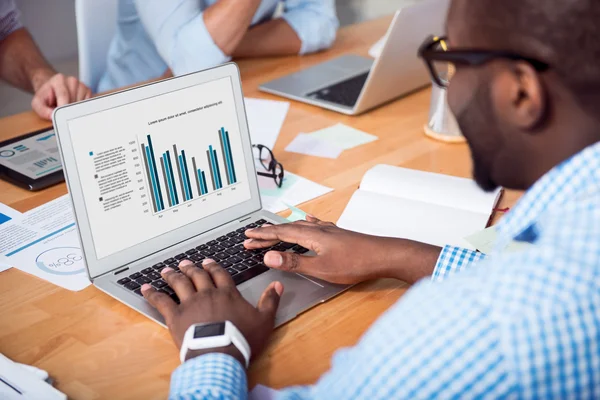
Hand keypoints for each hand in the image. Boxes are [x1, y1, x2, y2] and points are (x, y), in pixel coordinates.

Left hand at [31, 73, 91, 119]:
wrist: (52, 90)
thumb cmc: (46, 96)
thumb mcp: (38, 103)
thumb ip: (42, 110)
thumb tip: (52, 116)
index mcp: (59, 80)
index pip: (64, 96)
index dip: (63, 108)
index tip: (61, 117)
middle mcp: (72, 80)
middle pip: (73, 101)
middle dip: (68, 110)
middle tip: (61, 111)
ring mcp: (81, 85)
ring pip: (81, 104)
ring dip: (74, 109)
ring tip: (66, 106)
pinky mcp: (88, 91)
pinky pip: (87, 105)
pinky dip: (81, 108)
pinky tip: (73, 105)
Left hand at [141, 259, 282, 364]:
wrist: (220, 354)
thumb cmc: (242, 339)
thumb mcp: (264, 320)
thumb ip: (270, 301)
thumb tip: (277, 285)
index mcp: (227, 293)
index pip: (220, 274)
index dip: (213, 267)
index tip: (208, 262)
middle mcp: (207, 294)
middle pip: (198, 276)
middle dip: (192, 268)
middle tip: (186, 262)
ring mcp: (190, 303)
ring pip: (180, 283)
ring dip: (173, 275)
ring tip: (168, 270)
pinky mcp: (175, 316)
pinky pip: (162, 301)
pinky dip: (153, 293)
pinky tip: (146, 288)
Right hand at [245, 216, 443, 284]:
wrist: (384, 255)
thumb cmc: (355, 263)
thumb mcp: (321, 267)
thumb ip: (294, 262)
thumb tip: (269, 256)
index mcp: (311, 236)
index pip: (280, 234)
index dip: (262, 236)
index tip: (246, 238)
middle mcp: (318, 229)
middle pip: (287, 228)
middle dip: (268, 233)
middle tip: (251, 237)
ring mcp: (329, 230)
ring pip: (300, 226)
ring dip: (283, 229)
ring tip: (272, 230)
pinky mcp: (338, 234)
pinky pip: (315, 224)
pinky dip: (305, 223)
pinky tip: (308, 220)